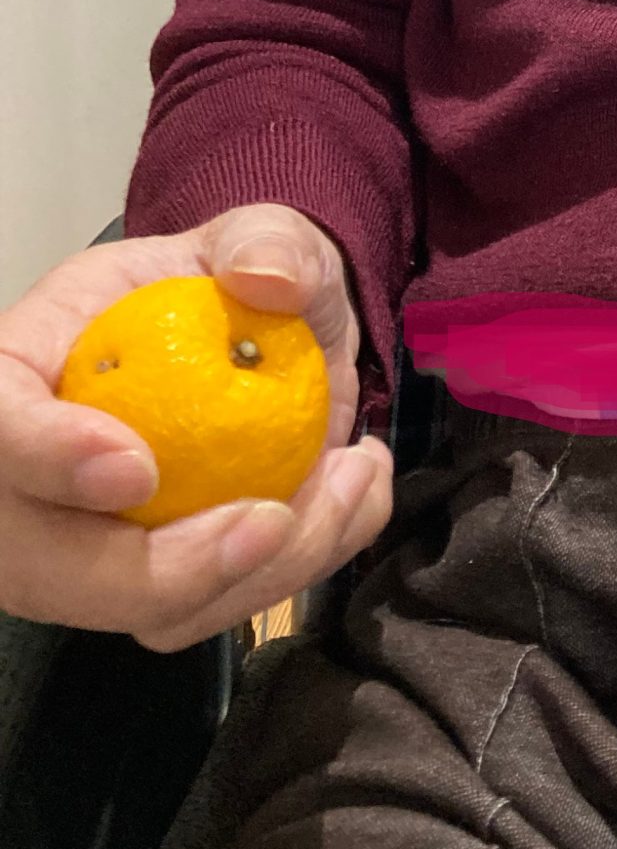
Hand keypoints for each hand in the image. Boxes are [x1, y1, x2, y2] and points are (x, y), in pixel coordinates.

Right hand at [0, 202, 392, 650]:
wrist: (273, 339)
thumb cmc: (233, 285)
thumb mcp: (257, 236)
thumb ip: (264, 241)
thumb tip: (266, 276)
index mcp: (22, 371)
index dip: (46, 458)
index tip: (139, 466)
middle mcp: (32, 478)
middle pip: (49, 565)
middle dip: (163, 570)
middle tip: (275, 519)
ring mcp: (86, 545)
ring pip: (142, 610)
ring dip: (257, 573)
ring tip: (350, 482)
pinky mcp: (153, 584)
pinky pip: (210, 612)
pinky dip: (294, 570)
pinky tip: (352, 499)